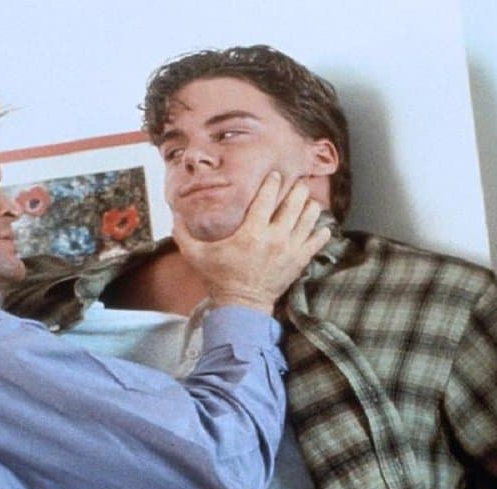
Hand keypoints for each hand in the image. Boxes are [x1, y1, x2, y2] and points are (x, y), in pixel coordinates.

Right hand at [172, 171, 330, 312]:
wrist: (242, 306)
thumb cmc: (219, 278)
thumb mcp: (196, 255)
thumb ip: (184, 234)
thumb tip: (174, 215)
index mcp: (252, 232)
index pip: (267, 198)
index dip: (273, 183)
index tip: (275, 174)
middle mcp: (275, 237)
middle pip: (294, 204)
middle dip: (297, 190)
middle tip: (297, 182)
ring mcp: (290, 249)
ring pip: (309, 219)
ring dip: (310, 207)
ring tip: (309, 199)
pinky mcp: (299, 262)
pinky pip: (317, 242)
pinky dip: (321, 232)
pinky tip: (323, 226)